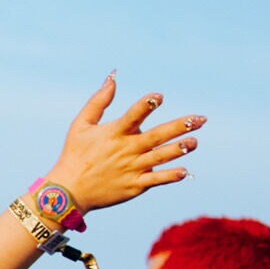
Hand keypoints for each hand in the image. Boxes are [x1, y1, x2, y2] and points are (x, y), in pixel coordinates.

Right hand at [42, 74, 204, 211]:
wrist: (69, 191)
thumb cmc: (75, 154)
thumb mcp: (81, 124)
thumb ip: (99, 100)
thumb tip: (113, 76)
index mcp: (114, 133)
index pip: (133, 116)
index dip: (146, 105)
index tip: (159, 96)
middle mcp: (126, 150)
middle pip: (156, 136)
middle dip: (179, 127)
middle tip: (200, 119)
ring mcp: (131, 169)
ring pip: (160, 157)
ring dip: (179, 149)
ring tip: (195, 141)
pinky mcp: (134, 186)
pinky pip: (156, 180)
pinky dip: (170, 176)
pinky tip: (185, 171)